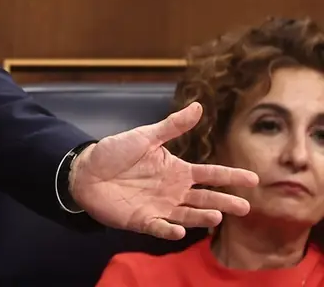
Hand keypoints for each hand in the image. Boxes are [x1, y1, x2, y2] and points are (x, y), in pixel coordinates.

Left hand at [69, 101, 258, 239]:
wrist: (85, 171)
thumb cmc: (115, 152)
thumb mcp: (145, 136)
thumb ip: (172, 126)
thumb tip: (198, 107)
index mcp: (177, 170)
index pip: (211, 174)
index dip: (231, 176)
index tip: (253, 179)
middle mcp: (174, 191)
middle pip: (205, 198)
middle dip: (225, 202)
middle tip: (245, 207)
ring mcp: (160, 207)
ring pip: (188, 215)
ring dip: (201, 217)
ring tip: (216, 216)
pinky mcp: (144, 220)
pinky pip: (160, 227)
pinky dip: (169, 230)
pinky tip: (178, 230)